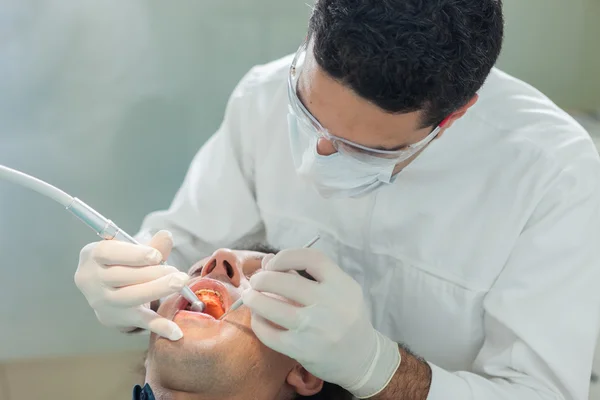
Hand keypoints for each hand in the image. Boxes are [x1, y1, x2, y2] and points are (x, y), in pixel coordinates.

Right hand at [74, 230, 189, 340]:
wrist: (104, 291)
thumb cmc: (120, 262)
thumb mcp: (129, 249)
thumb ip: (150, 244)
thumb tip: (166, 236)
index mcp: (92, 255)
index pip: (107, 253)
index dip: (133, 254)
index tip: (156, 256)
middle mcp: (92, 280)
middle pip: (121, 277)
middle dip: (152, 273)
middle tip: (176, 271)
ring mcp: (103, 302)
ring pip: (130, 297)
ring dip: (157, 290)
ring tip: (180, 283)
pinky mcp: (118, 318)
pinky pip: (141, 322)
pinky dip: (160, 327)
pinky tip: (176, 332)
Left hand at [241, 249, 400, 397]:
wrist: (361, 358)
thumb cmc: (344, 318)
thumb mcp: (336, 291)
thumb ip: (304, 275)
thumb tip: (267, 262)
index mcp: (342, 284)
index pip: (311, 258)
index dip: (286, 256)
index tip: (273, 263)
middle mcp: (330, 304)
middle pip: (284, 281)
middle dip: (262, 278)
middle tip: (255, 281)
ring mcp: (315, 328)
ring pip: (270, 306)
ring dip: (253, 298)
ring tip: (250, 296)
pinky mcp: (302, 349)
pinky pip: (269, 333)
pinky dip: (258, 323)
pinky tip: (259, 318)